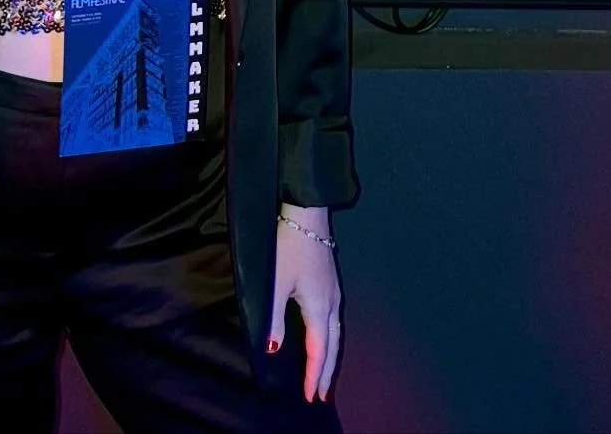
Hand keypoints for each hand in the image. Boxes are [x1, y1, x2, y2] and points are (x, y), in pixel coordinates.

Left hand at [267, 204, 341, 401]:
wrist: (306, 212)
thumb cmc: (289, 246)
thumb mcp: (275, 283)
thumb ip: (274, 318)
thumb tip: (274, 349)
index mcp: (319, 306)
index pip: (318, 349)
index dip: (314, 374)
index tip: (312, 397)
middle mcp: (331, 302)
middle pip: (333, 344)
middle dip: (327, 371)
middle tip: (323, 394)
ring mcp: (333, 290)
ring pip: (336, 332)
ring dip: (330, 355)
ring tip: (325, 374)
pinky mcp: (330, 281)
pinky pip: (334, 320)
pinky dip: (331, 338)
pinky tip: (324, 338)